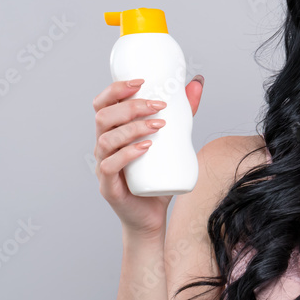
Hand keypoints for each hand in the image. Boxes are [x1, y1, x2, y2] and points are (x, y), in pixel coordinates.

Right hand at [92, 75, 204, 237]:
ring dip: (132, 128)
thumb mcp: (173, 140)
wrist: (152, 217)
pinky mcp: (108, 187)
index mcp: (112, 132)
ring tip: (158, 126)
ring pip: (106, 140)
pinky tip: (146, 148)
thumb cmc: (157, 177)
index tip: (141, 82)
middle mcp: (102, 147)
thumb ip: (183, 114)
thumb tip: (197, 83)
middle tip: (158, 106)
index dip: (116, 89)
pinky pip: (109, 166)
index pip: (102, 104)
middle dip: (130, 106)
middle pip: (103, 117)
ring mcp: (103, 167)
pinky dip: (126, 154)